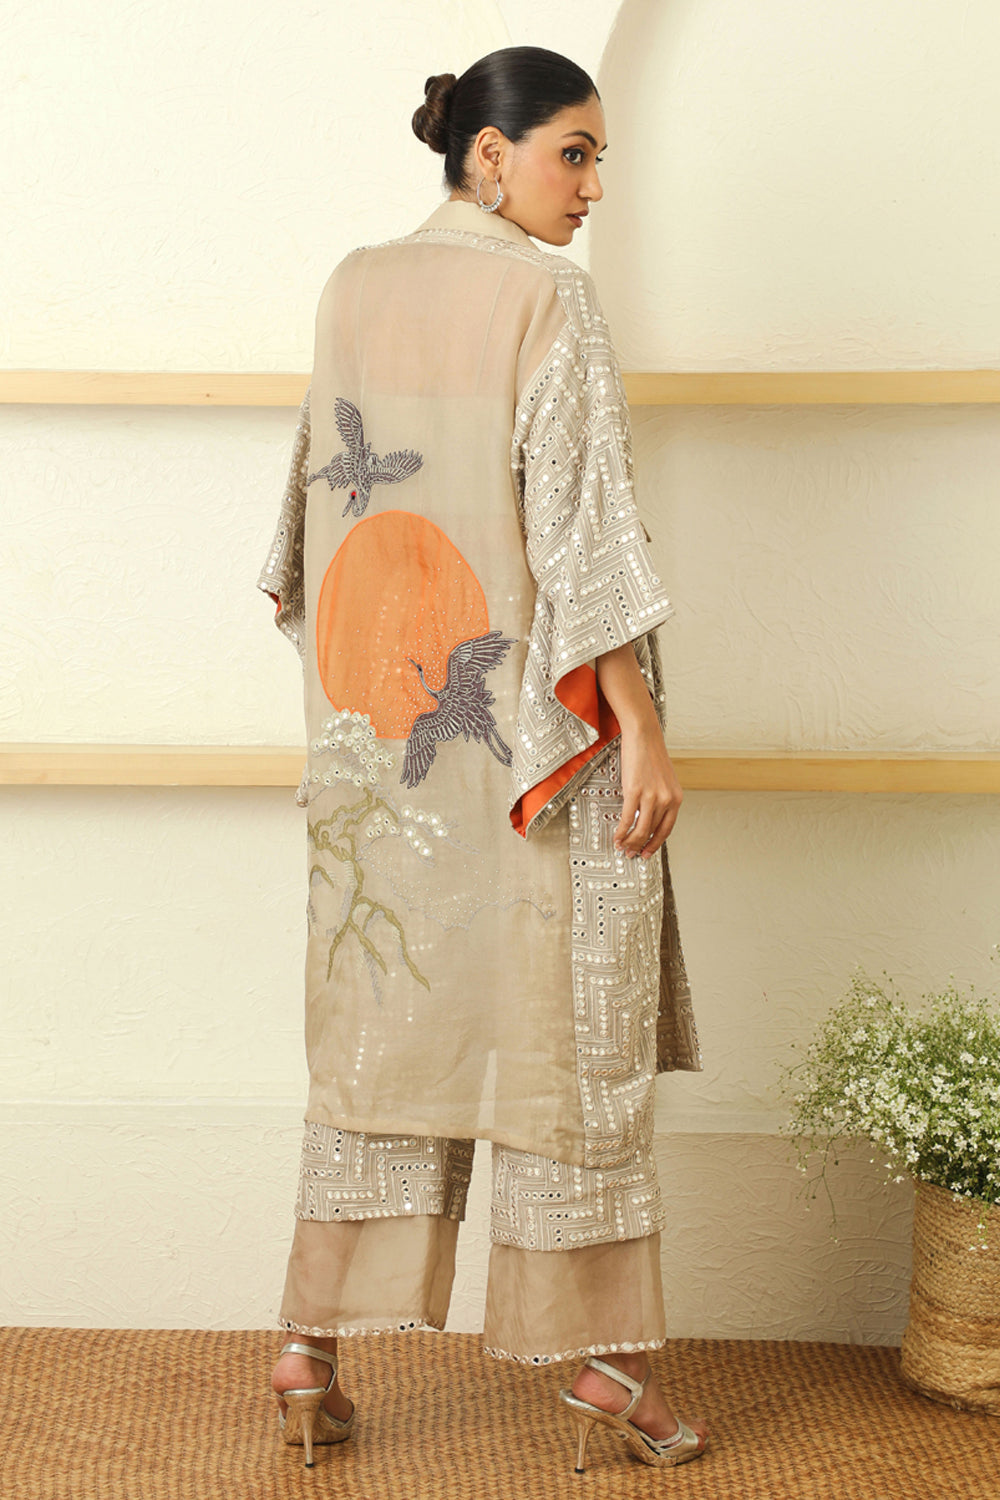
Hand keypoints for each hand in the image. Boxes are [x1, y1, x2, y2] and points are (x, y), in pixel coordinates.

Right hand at [613, 723, 682, 858]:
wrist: (644, 735)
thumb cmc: (651, 755)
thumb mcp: (663, 781)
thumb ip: (659, 799)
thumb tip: (646, 818)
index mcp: (676, 798)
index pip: (666, 830)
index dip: (655, 844)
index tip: (647, 853)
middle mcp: (666, 800)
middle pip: (652, 832)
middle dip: (639, 846)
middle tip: (631, 854)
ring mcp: (651, 796)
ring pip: (640, 830)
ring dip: (630, 842)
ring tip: (622, 848)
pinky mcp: (635, 791)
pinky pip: (628, 819)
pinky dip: (621, 832)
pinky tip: (616, 837)